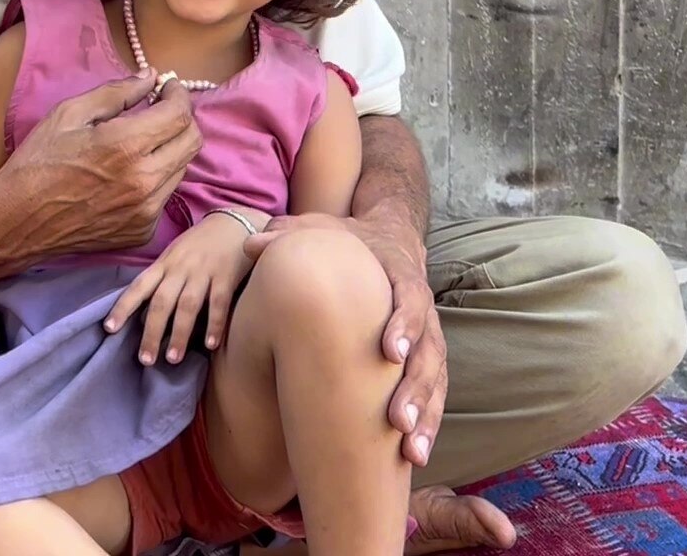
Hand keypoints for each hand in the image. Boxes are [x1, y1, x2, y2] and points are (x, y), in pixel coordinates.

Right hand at [0, 72, 201, 256]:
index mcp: (126, 146)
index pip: (180, 114)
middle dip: (181, 118)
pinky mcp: (142, 231)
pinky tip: (127, 175)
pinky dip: (155, 179)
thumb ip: (116, 92)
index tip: (168, 87)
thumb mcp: (69, 114)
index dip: (178, 94)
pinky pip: (164, 196)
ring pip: (182, 168)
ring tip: (140, 143)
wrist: (17, 221)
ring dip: (169, 149)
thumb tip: (150, 78)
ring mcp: (146, 210)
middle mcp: (144, 181)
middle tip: (161, 109)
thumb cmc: (37, 164)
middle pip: (192, 141)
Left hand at [103, 211, 256, 364]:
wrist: (234, 222)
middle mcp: (180, 268)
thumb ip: (162, 280)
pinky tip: (210, 345)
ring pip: (187, 305)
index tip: (109, 329)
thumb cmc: (200, 244)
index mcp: (164, 264)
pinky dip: (214, 324)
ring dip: (179, 333)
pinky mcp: (227, 276)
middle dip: (151, 332)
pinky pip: (219, 303)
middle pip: (161, 302)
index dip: (123, 307)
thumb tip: (143, 314)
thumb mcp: (175, 256)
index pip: (139, 287)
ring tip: (173, 359)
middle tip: (146, 360)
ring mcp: (203, 271)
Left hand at [244, 213, 442, 466]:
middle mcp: (422, 312)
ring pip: (436, 381)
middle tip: (397, 421)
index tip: (388, 352)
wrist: (390, 239)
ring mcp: (428, 340)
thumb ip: (288, 235)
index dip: (402, 325)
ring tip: (411, 452)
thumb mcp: (322, 230)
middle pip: (428, 352)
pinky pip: (434, 395)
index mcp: (401, 278)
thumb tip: (250, 243)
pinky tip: (414, 456)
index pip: (409, 300)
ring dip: (425, 417)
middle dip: (414, 388)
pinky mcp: (428, 362)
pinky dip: (428, 425)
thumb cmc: (351, 242)